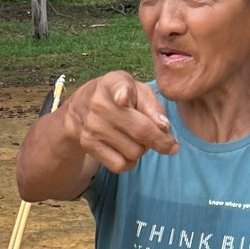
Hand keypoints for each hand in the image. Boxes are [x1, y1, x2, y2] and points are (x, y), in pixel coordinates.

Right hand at [64, 72, 178, 172]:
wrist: (81, 106)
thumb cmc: (119, 96)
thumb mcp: (137, 90)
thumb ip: (153, 105)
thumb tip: (164, 127)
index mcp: (113, 83)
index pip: (118, 87)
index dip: (122, 93)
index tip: (122, 99)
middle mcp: (99, 104)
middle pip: (141, 131)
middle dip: (161, 141)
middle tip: (168, 143)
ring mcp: (92, 126)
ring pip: (134, 152)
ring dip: (143, 150)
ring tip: (139, 140)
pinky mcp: (88, 144)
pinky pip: (120, 165)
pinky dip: (130, 162)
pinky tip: (128, 151)